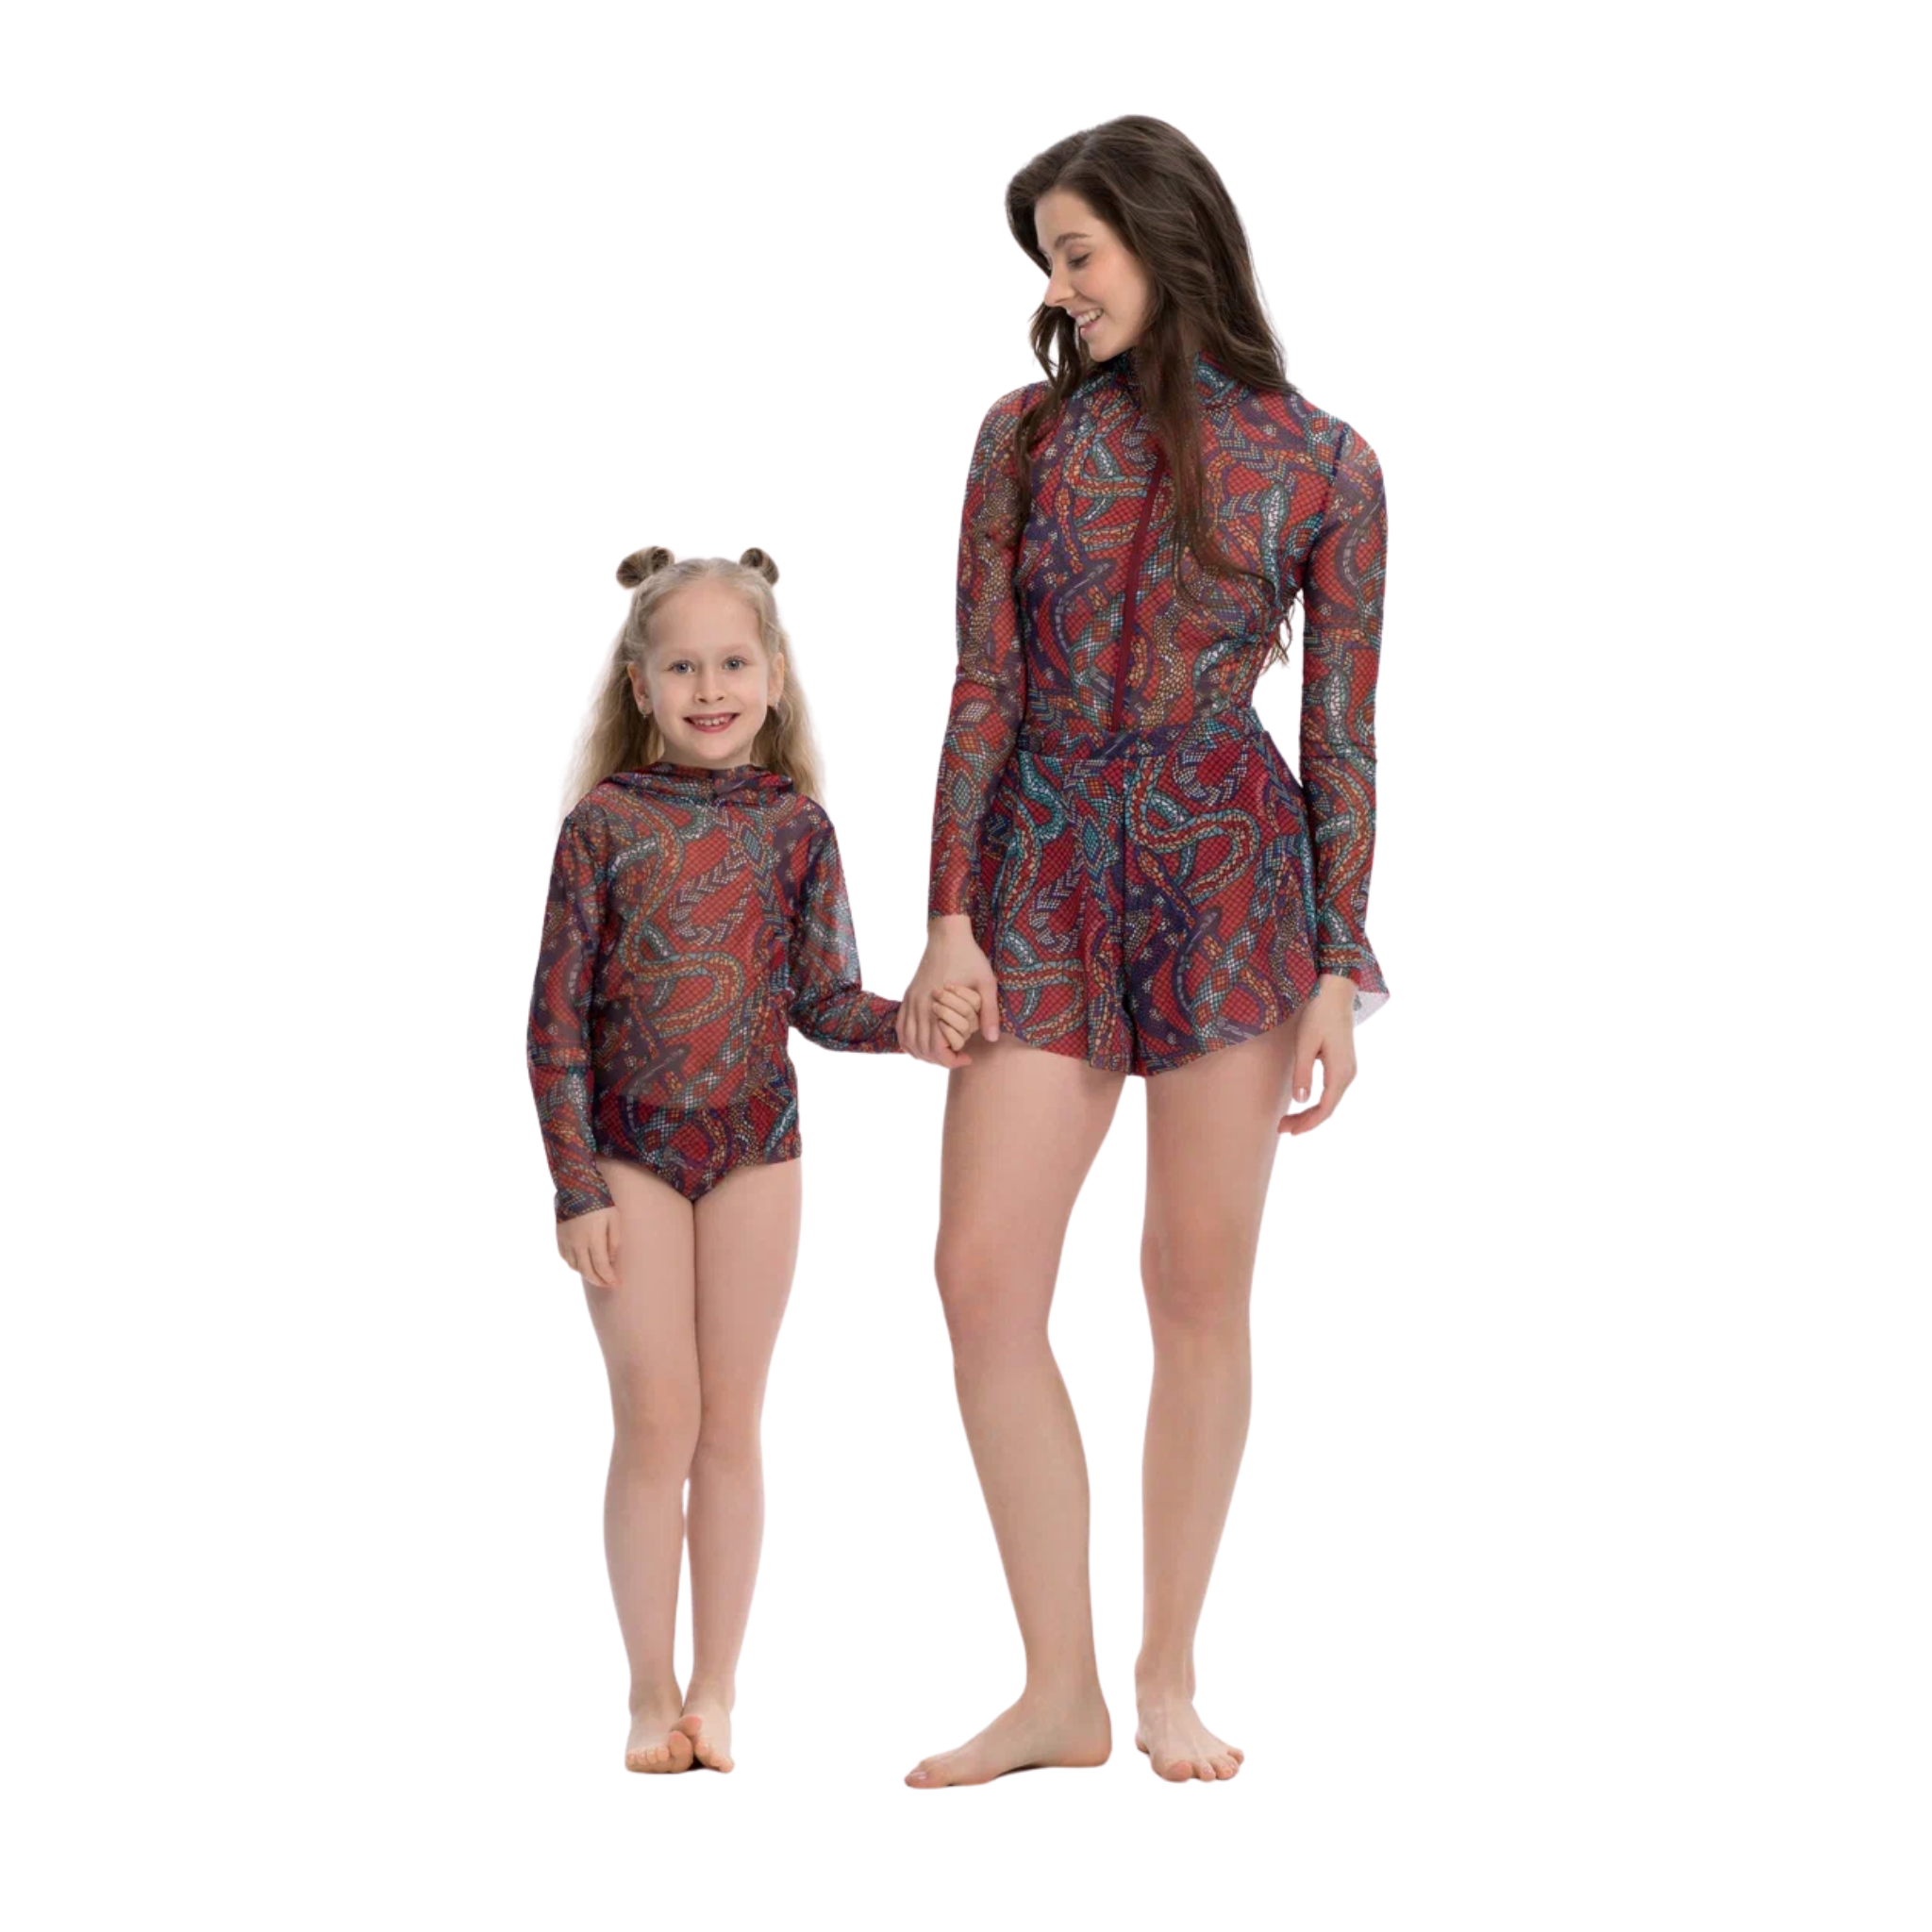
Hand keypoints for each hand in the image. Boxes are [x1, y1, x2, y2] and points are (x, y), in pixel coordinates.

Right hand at [556, 1204, 619, 1287]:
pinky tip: (582, 1264)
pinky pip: (566, 1258)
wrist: (576, 1186)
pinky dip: (575, 1265)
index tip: (616, 1283)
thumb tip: (611, 1259)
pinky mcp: (559, 1237)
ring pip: (575, 1266)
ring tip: (597, 1274)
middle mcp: (578, 1243)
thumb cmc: (600, 1201)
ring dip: (587, 1274)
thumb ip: (614, 1240)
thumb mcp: (614, 1218)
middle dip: (599, 1281)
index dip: (609, 1278)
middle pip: (587, 1271)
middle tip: (608, 1284)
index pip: (601, 1266)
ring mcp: (566, 1241)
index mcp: (593, 1238)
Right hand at [899, 914, 998, 1066]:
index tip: (968, 1057)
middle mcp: (919, 1008)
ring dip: (924, 1054)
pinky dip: (909, 1041)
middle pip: (922, 1050)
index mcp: (937, 1007)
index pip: (937, 1050)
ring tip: (943, 1052)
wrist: (947, 935)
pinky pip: (901, 1028)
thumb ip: (989, 1012)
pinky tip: (923, 1043)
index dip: (952, 1061)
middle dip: (941, 1060)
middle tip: (959, 1055)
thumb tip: (992, 1039)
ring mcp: (911, 1002)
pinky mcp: (908, 997)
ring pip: (908, 1042)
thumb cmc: (969, 958)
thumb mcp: (986, 983)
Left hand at [1279, 976, 1358, 1135]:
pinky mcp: (1343, 1063)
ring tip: (1288, 1120)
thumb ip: (1303, 1073)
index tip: (1287, 1131)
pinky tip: (1302, 1103)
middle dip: (1305, 1121)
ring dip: (1310, 1113)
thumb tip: (1300, 1101)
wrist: (1335, 992)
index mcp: (1341, 1072)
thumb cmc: (1319, 1014)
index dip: (1307, 1123)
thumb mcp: (1305, 1044)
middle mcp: (1348, 1074)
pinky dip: (1316, 1101)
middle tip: (1281, 1128)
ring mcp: (1348, 1069)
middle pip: (1327, 1108)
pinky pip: (1331, 1090)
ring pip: (1330, 1100)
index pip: (1324, 1109)